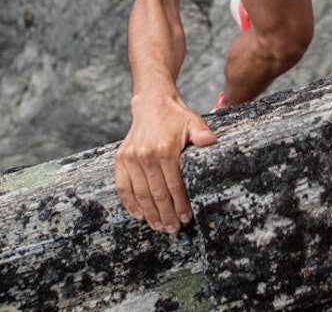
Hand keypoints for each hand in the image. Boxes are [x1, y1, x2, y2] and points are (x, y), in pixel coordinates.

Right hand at [114, 94, 217, 231]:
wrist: (152, 103)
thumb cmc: (176, 116)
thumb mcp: (193, 121)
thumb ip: (202, 134)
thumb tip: (210, 141)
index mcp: (165, 150)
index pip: (174, 185)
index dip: (180, 205)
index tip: (186, 218)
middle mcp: (145, 155)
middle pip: (157, 194)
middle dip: (166, 215)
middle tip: (173, 229)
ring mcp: (131, 158)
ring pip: (140, 194)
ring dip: (149, 213)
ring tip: (159, 226)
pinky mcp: (121, 158)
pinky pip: (122, 186)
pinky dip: (129, 202)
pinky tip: (138, 214)